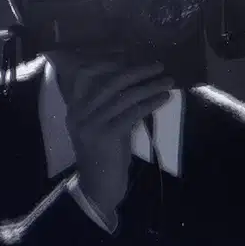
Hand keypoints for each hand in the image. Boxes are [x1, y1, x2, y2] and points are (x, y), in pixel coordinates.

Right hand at [57, 55, 172, 224]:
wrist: (99, 188)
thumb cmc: (106, 158)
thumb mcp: (106, 127)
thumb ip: (114, 107)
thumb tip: (138, 83)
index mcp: (76, 109)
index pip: (88, 75)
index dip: (110, 62)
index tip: (133, 56)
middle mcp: (79, 113)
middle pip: (111, 82)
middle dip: (138, 71)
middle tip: (159, 66)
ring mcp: (91, 124)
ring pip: (125, 96)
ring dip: (150, 86)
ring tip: (168, 82)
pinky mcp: (106, 136)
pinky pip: (132, 113)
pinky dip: (150, 103)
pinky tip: (163, 98)